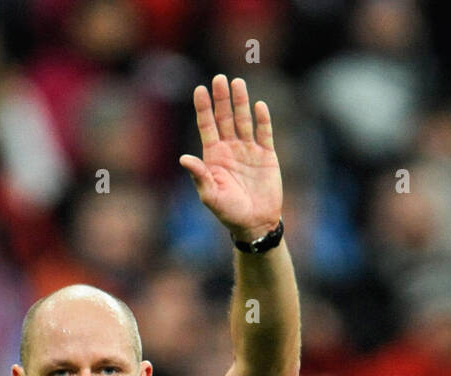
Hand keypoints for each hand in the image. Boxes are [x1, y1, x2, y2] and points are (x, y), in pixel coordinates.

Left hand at [179, 75, 281, 241]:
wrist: (255, 222)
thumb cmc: (229, 212)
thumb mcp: (210, 196)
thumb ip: (199, 176)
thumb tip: (183, 158)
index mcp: (214, 156)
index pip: (207, 126)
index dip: (203, 108)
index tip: (199, 89)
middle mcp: (230, 148)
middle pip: (225, 117)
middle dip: (222, 98)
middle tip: (220, 78)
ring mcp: (249, 150)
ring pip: (244, 120)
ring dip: (241, 102)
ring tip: (238, 83)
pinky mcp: (267, 155)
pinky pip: (264, 133)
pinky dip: (263, 120)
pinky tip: (259, 106)